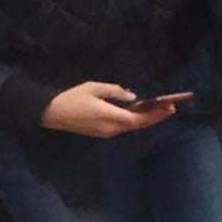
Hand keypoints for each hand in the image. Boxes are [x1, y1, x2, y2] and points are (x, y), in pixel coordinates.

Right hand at [39, 81, 167, 137]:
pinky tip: (139, 113)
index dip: (156, 115)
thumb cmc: (72, 98)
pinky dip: (134, 120)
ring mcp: (107, 133)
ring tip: (159, 109)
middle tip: (170, 108)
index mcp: (110, 117)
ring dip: (146, 119)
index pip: (139, 119)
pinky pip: (123, 127)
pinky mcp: (102, 133)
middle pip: (138, 125)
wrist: (51, 113)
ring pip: (131, 127)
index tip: (169, 108)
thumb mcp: (93, 88)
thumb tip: (133, 97)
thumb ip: (115, 91)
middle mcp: (112, 129)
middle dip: (156, 117)